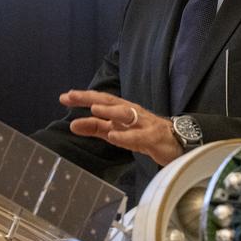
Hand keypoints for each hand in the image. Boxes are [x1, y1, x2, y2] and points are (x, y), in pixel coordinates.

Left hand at [58, 90, 181, 165]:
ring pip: (126, 114)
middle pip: (110, 102)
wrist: (176, 143)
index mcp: (122, 110)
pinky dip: (126, 136)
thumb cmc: (143, 134)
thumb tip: (72, 124)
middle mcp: (132, 113)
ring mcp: (143, 124)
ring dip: (110, 111)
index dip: (83, 98)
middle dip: (90, 98)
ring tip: (94, 109)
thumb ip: (96, 128)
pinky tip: (114, 137)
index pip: (100, 101)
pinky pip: (139, 136)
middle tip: (71, 96)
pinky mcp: (153, 138)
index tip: (64, 97)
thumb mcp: (116, 131)